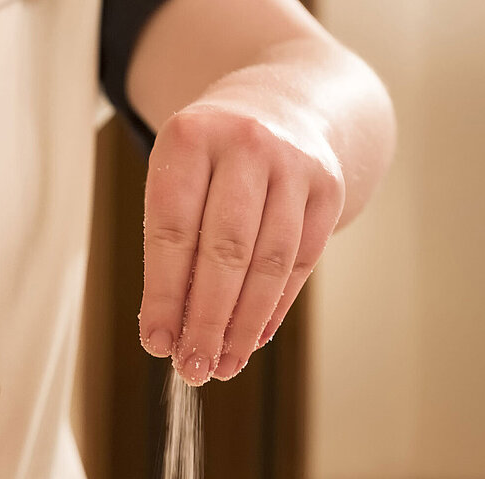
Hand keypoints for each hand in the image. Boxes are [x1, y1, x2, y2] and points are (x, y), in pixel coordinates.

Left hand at [138, 95, 345, 384]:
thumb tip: (167, 333)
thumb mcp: (174, 182)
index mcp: (190, 138)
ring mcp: (295, 163)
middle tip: (192, 367)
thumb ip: (168, 250)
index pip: (172, 231)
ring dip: (244, 324)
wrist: (279, 105)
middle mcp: (247, 145)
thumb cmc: (207, 162)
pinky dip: (274, 306)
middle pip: (225, 250)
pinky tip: (253, 339)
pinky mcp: (328, 187)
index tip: (156, 344)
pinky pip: (300, 260)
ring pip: (269, 261)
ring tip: (223, 364)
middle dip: (206, 318)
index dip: (163, 295)